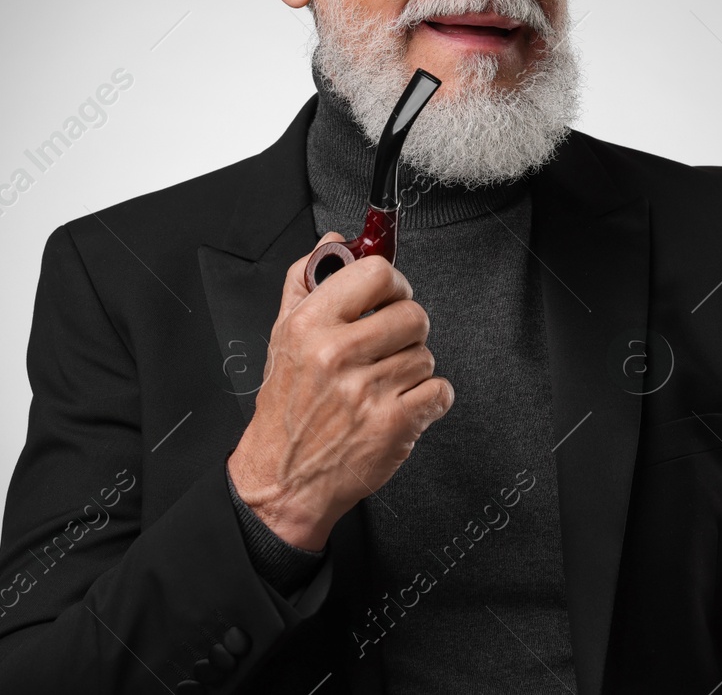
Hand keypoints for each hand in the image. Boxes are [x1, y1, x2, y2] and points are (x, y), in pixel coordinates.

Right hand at [227, 231, 452, 550]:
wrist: (283, 478)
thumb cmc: (286, 409)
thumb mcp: (281, 336)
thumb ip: (306, 282)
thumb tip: (334, 242)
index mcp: (310, 325)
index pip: (376, 272)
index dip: (392, 283)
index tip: (389, 295)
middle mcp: (336, 355)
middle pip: (413, 314)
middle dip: (406, 331)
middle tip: (386, 347)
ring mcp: (367, 392)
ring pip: (426, 355)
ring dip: (412, 369)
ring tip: (381, 384)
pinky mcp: (393, 425)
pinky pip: (440, 391)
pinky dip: (428, 401)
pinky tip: (399, 406)